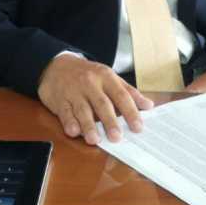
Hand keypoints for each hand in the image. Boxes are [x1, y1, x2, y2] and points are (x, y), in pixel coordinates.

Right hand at [38, 54, 153, 145]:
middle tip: (117, 137)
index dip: (130, 112)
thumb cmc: (88, 75)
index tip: (138, 127)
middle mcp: (90, 83)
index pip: (121, 95)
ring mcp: (74, 91)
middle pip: (102, 104)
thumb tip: (148, 106)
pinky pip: (65, 112)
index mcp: (106, 77)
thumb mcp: (109, 78)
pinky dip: (69, 122)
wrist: (57, 65)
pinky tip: (74, 131)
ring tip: (95, 139)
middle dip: (110, 121)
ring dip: (88, 125)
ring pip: (82, 109)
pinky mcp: (60, 100)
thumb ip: (129, 92)